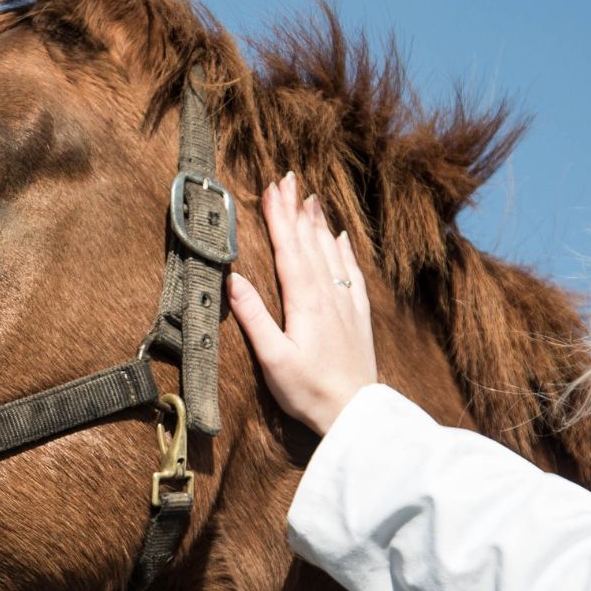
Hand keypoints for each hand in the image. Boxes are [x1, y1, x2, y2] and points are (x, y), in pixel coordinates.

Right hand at [227, 172, 378, 433]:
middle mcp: (328, 295)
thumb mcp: (273, 359)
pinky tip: (341, 237)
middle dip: (297, 209)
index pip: (289, 248)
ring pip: (332, 252)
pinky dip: (345, 250)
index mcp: (305, 301)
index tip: (271, 188)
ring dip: (319, 223)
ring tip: (311, 197)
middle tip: (288, 178)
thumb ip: (254, 317)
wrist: (356, 413)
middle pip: (310, 242)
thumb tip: (232, 279)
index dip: (279, 217)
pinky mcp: (358, 317)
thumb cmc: (309, 391)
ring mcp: (346, 304)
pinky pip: (351, 273)